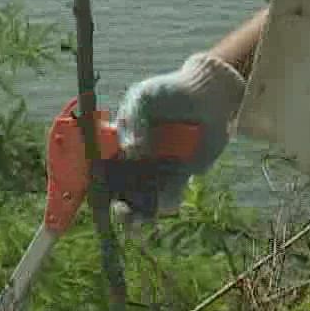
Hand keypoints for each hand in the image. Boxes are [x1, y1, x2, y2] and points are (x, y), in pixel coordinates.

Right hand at [114, 52, 245, 216]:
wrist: (208, 93)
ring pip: (145, 198)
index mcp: (120, 142)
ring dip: (141, 213)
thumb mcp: (144, 97)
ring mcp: (159, 168)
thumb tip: (130, 150)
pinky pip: (171, 194)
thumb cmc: (171, 91)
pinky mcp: (181, 174)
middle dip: (120, 207)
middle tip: (123, 211)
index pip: (104, 170)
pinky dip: (167, 201)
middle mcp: (137, 159)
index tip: (104, 194)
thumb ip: (132, 121)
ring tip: (140, 219)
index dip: (101, 186)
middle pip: (122, 191)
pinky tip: (166, 201)